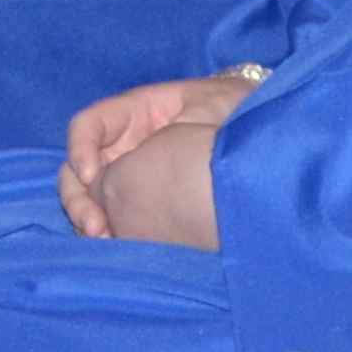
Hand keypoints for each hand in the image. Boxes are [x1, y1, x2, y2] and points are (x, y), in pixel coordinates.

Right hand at [58, 75, 252, 234]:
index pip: (90, 124)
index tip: (95, 175)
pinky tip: (117, 246)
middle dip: (78, 197)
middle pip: (77, 168)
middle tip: (95, 225)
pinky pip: (113, 216)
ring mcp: (131, 174)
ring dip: (87, 218)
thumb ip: (179, 121)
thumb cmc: (244, 111)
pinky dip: (109, 231)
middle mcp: (126, 144)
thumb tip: (145, 154)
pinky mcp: (142, 204)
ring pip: (89, 197)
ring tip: (103, 238)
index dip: (81, 147)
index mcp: (138, 112)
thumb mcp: (212, 105)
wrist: (273, 139)